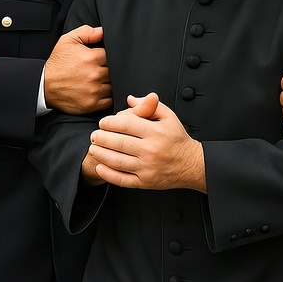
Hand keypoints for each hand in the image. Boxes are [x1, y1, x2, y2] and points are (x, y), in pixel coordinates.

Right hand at [43, 25, 111, 114]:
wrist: (43, 85)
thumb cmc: (57, 63)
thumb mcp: (68, 40)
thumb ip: (87, 32)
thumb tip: (103, 31)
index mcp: (91, 58)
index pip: (112, 55)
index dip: (108, 56)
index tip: (102, 59)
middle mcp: (94, 74)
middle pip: (114, 71)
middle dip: (109, 69)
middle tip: (100, 69)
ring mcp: (94, 91)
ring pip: (113, 85)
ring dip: (109, 83)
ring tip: (99, 80)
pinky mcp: (92, 104)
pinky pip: (109, 100)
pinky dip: (107, 96)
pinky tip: (100, 91)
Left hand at [87, 93, 205, 191]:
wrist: (190, 164)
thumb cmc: (177, 138)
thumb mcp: (168, 116)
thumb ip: (149, 105)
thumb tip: (130, 99)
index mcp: (155, 132)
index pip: (126, 124)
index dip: (110, 122)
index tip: (102, 122)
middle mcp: (150, 150)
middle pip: (118, 143)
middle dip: (101, 138)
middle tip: (94, 135)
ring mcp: (147, 168)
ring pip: (117, 161)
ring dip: (101, 154)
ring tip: (93, 148)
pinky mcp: (145, 182)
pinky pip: (122, 179)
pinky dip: (108, 174)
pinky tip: (100, 166)